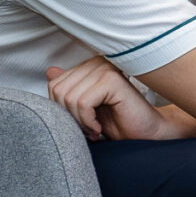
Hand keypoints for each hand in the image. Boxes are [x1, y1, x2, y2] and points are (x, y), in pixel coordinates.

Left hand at [46, 56, 176, 141]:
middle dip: (69, 116)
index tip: (79, 121)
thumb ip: (69, 89)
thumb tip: (50, 71)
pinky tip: (98, 128)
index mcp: (90, 66)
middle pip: (59, 91)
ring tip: (93, 129)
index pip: (54, 84)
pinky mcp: (113, 80)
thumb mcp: (85, 107)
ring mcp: (106, 69)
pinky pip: (83, 103)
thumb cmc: (118, 121)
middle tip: (86, 128)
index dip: (61, 109)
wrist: (145, 133)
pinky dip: (87, 121)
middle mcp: (97, 63)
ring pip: (69, 98)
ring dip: (80, 121)